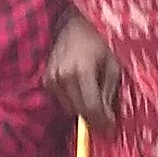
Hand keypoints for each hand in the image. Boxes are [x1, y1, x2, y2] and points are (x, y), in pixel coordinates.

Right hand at [44, 10, 121, 127]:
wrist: (68, 27)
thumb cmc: (94, 44)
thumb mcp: (112, 64)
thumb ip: (110, 91)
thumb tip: (108, 118)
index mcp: (82, 71)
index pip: (92, 106)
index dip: (102, 121)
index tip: (110, 128)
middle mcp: (64, 77)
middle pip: (80, 112)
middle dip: (95, 120)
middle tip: (106, 120)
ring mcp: (52, 80)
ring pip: (70, 110)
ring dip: (83, 110)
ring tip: (93, 98)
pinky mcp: (45, 82)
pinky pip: (62, 103)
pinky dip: (72, 102)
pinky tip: (79, 90)